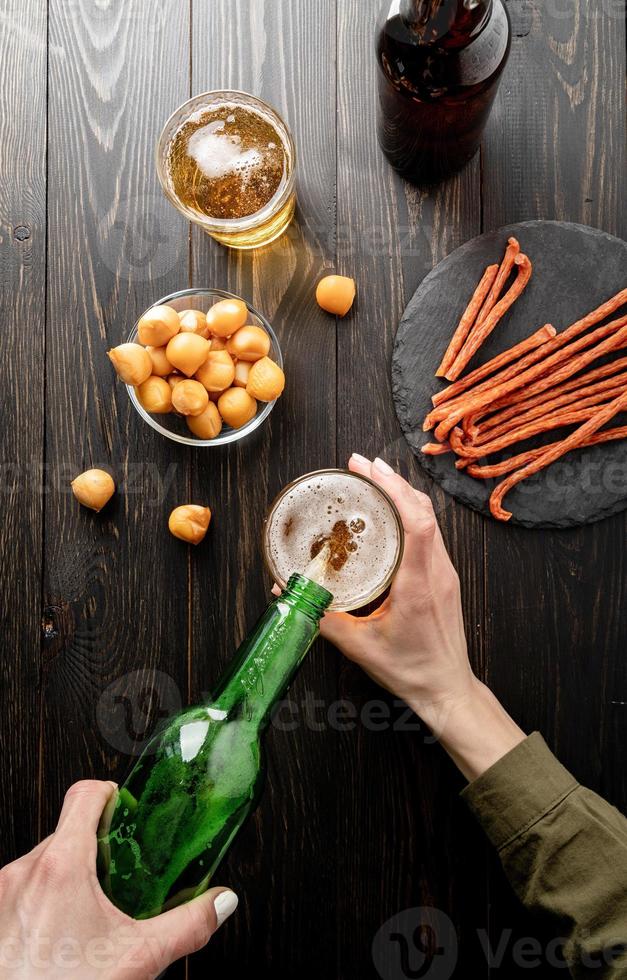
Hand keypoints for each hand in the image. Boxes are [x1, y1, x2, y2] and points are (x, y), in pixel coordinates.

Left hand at [0, 780, 237, 978]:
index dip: (111, 794)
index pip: (84, 794)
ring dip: (69, 878)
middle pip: (67, 832)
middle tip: (118, 878)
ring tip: (89, 914)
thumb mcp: (137, 958)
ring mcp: (3, 894)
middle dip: (96, 851)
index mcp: (61, 867)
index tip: (126, 809)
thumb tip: (220, 902)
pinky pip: (23, 889)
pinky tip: (62, 933)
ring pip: (44, 862)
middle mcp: (24, 872)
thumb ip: (187, 925)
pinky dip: (44, 900)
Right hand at [321, 455, 525, 779]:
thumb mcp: (359, 647)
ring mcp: (446, 573)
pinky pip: (432, 533)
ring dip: (404, 493)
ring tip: (374, 479)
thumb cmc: (410, 670)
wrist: (447, 689)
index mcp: (418, 584)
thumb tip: (289, 593)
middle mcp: (437, 572)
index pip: (416, 522)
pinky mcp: (445, 578)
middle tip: (362, 464)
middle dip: (392, 481)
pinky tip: (392, 511)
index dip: (393, 488)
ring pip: (430, 519)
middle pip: (423, 510)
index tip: (367, 468)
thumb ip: (322, 618)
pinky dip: (411, 513)